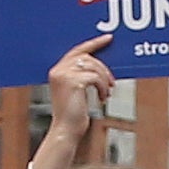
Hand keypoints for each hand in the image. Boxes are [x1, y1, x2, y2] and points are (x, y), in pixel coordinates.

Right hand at [43, 37, 116, 168]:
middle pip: (88, 57)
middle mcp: (58, 70)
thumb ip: (82, 76)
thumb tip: (100, 66)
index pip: (77, 51)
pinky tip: (103, 98)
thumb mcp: (76, 91)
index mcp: (57, 71)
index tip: (109, 38)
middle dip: (103, 68)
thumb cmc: (73, 115)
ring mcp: (64, 76)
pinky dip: (103, 87)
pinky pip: (95, 77)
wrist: (66, 130)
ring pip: (93, 67)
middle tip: (112, 81)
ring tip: (107, 92)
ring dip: (104, 80)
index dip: (94, 43)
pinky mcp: (73, 83)